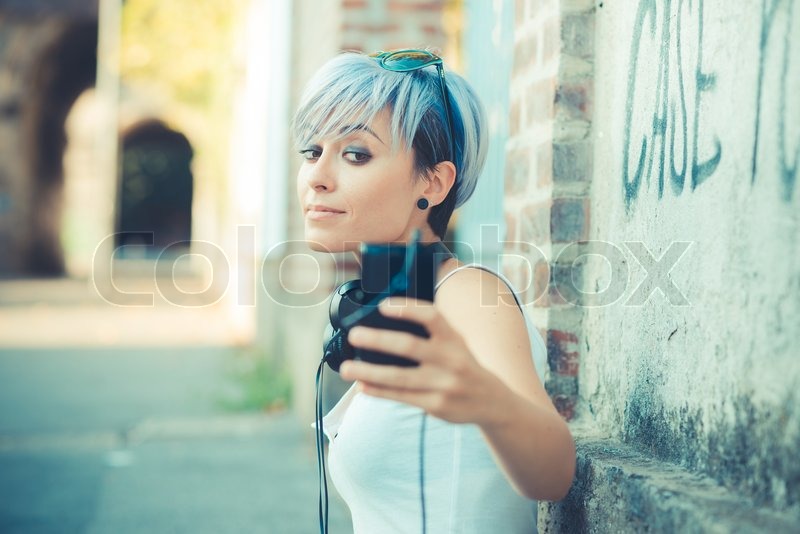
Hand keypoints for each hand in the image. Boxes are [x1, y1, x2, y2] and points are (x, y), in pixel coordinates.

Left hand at [341, 297, 506, 423]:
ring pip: (400, 377)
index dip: (407, 309)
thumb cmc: (463, 365)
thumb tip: (384, 325)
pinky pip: (402, 397)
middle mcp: (451, 359)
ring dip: (369, 372)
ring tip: (346, 368)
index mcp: (454, 338)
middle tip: (354, 336)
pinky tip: (362, 386)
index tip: (383, 306)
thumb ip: (429, 334)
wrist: (492, 401)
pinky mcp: (436, 405)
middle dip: (378, 340)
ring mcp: (444, 384)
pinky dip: (379, 391)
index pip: (432, 316)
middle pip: (410, 346)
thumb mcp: (455, 343)